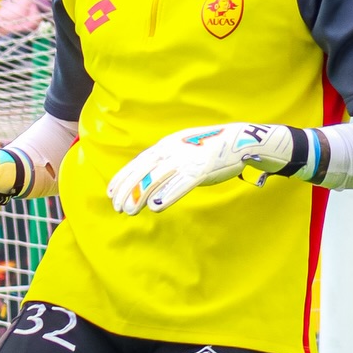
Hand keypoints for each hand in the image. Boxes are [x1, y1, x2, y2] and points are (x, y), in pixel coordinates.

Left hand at [109, 123, 295, 214]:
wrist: (242, 140)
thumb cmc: (212, 148)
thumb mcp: (186, 148)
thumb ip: (169, 160)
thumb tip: (152, 177)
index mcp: (168, 144)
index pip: (139, 162)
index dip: (123, 177)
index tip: (111, 192)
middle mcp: (173, 149)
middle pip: (143, 171)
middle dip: (128, 190)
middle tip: (117, 207)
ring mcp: (187, 159)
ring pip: (157, 179)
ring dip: (141, 196)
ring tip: (130, 212)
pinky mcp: (202, 170)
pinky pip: (181, 184)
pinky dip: (168, 195)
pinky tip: (156, 208)